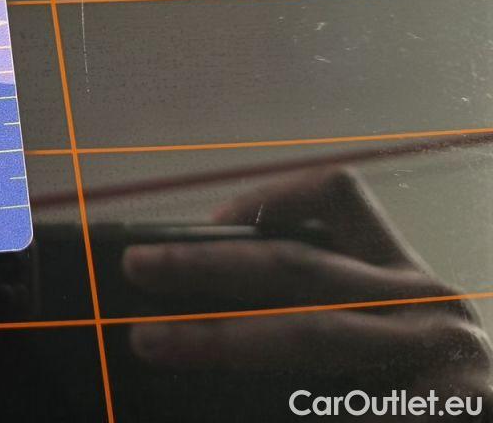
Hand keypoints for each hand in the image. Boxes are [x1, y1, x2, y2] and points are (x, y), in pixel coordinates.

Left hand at [122, 169, 491, 410]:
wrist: (488, 419)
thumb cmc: (420, 386)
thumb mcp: (379, 331)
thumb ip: (312, 312)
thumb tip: (202, 303)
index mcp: (399, 271)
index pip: (339, 195)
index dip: (269, 198)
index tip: (207, 220)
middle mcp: (424, 299)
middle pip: (297, 264)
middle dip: (206, 263)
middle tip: (136, 265)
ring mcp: (446, 354)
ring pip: (311, 333)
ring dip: (218, 336)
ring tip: (151, 342)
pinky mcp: (460, 404)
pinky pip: (346, 405)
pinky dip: (290, 408)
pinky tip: (244, 417)